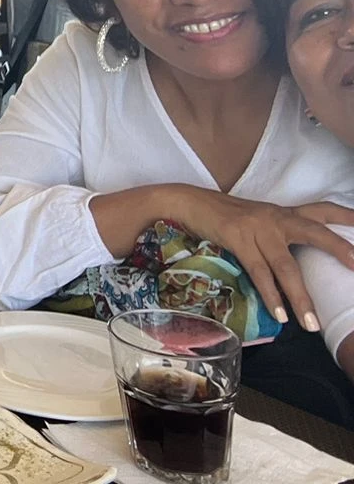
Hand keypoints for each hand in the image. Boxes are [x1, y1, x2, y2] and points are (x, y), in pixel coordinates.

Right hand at [170, 187, 353, 328]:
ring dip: (300, 297)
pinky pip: (258, 271)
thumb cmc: (225, 216)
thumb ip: (279, 238)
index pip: (323, 211)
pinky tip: (279, 315)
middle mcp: (276, 217)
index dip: (347, 218)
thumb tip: (296, 271)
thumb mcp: (258, 221)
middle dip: (340, 250)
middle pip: (315, 232)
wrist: (190, 202)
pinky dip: (270, 296)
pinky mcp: (237, 238)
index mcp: (284, 213)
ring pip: (286, 265)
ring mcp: (257, 227)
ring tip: (311, 324)